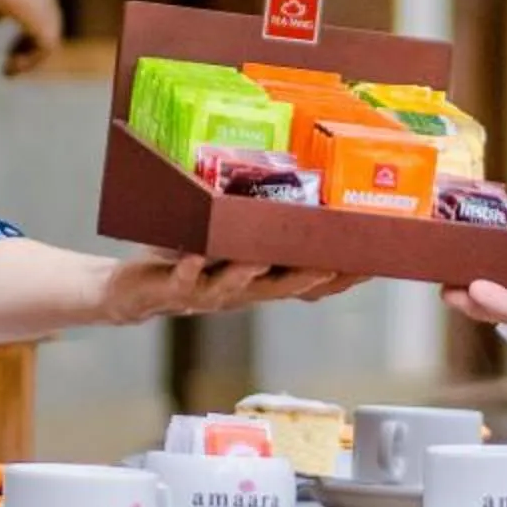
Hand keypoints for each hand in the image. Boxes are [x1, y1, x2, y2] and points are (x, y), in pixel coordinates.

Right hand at [0, 0, 63, 74]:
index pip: (41, 17)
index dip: (26, 38)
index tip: (9, 50)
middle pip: (48, 30)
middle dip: (29, 50)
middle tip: (9, 64)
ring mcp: (45, 4)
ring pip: (49, 40)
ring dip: (29, 59)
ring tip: (9, 70)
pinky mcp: (39, 15)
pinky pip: (45, 46)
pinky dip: (30, 61)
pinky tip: (10, 67)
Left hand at [99, 253, 358, 323]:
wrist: (133, 295)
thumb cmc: (190, 266)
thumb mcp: (233, 251)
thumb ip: (266, 238)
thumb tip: (305, 210)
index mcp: (259, 283)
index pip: (309, 285)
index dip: (341, 280)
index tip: (373, 266)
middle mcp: (239, 293)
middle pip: (279, 290)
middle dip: (304, 279)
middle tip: (329, 266)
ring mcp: (205, 294)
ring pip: (232, 288)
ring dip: (247, 275)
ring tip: (259, 259)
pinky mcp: (170, 290)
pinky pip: (180, 282)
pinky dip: (187, 270)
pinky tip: (192, 257)